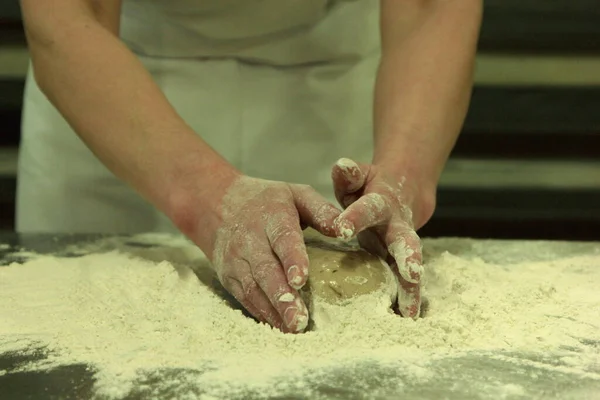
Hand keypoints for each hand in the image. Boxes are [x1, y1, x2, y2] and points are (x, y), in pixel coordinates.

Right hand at [181, 174, 340, 332]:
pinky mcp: (228, 276)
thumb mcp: (296, 194)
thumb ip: (322, 211)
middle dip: (282, 297)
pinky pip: (244, 297)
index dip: (291, 259)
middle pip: (266, 270)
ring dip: (273, 310)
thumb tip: (346, 230)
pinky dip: (261, 314)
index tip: (300, 280)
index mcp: (272, 216)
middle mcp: (250, 239)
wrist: (217, 203)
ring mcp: (236, 259)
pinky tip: (279, 327)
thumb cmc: (267, 201)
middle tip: (299, 320)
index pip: (282, 238)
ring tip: (293, 329)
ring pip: (253, 288)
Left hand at [331, 158, 425, 318]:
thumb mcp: (358, 176)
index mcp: (380, 204)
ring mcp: (402, 247)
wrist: (401, 193)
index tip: (341, 228)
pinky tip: (404, 320)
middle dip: (409, 256)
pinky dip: (408, 300)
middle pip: (406, 241)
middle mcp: (396, 226)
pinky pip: (407, 283)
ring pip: (411, 267)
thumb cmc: (369, 187)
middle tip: (412, 271)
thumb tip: (341, 165)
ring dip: (412, 287)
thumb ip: (349, 174)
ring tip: (410, 310)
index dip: (355, 217)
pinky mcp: (402, 263)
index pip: (368, 208)